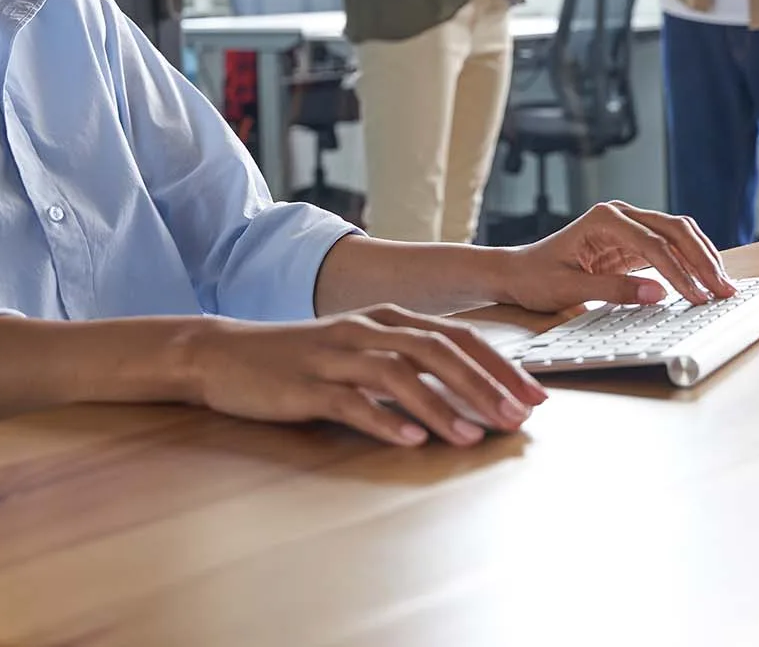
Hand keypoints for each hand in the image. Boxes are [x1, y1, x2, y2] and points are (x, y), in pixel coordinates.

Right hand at [187, 306, 546, 447]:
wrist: (223, 354)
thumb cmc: (298, 359)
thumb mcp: (357, 351)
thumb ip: (405, 364)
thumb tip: (466, 396)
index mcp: (385, 319)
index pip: (458, 336)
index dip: (500, 365)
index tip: (535, 396)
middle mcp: (366, 329)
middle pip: (439, 351)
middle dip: (485, 385)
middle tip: (519, 418)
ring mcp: (335, 355)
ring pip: (400, 374)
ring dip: (442, 406)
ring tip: (473, 437)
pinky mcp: (306, 385)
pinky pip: (351, 401)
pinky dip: (384, 420)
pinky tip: (410, 440)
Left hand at [496, 201, 738, 311]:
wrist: (517, 272)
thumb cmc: (535, 278)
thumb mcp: (568, 288)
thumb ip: (613, 289)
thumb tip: (658, 292)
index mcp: (603, 219)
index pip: (653, 243)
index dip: (679, 271)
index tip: (697, 296)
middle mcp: (620, 215)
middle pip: (674, 230)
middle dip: (702, 259)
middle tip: (723, 290)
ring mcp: (628, 226)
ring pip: (678, 234)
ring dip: (703, 258)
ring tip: (723, 286)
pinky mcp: (633, 242)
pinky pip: (670, 247)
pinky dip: (691, 262)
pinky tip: (705, 280)